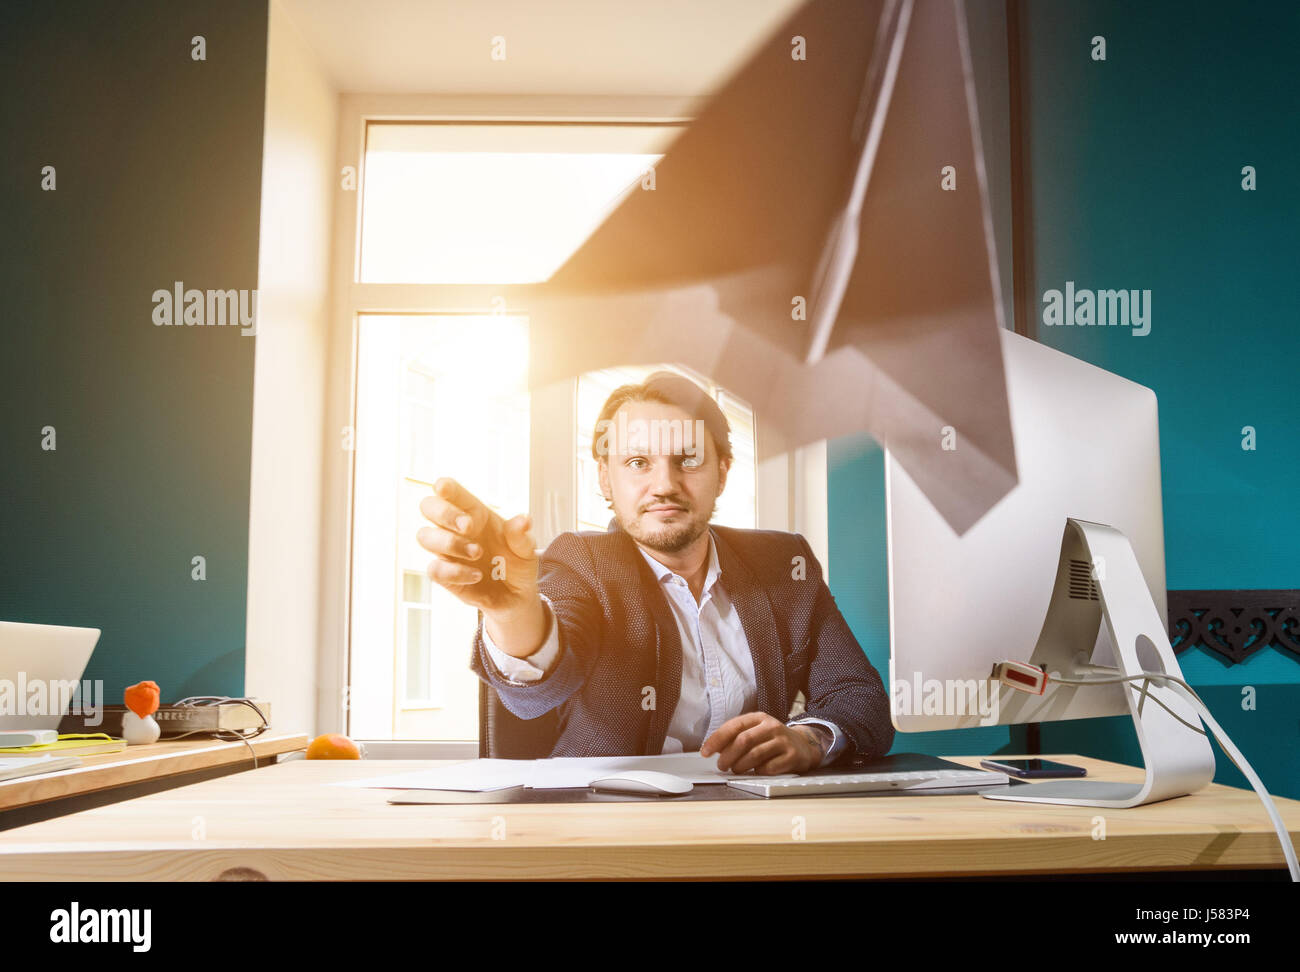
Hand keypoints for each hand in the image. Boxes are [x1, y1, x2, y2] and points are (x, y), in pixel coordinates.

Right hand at [416, 477, 538, 615]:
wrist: (516, 596)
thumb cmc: (518, 564)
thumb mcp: (526, 549)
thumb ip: (521, 535)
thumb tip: (523, 520)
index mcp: (475, 512)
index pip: (452, 492)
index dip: (444, 487)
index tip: (443, 487)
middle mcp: (455, 528)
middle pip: (428, 507)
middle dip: (444, 513)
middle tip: (468, 526)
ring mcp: (447, 551)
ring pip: (425, 536)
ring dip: (450, 543)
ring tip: (478, 553)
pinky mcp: (445, 575)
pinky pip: (434, 569)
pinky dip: (455, 572)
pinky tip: (476, 575)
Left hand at [700, 712, 823, 774]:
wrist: (803, 745)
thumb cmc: (772, 740)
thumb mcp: (755, 732)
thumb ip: (735, 737)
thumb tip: (713, 749)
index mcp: (759, 718)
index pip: (733, 725)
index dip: (717, 739)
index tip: (705, 752)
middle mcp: (772, 726)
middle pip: (743, 741)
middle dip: (727, 756)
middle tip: (721, 765)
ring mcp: (783, 741)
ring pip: (755, 755)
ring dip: (740, 766)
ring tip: (735, 770)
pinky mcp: (792, 756)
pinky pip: (769, 768)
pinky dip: (758, 772)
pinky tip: (756, 771)